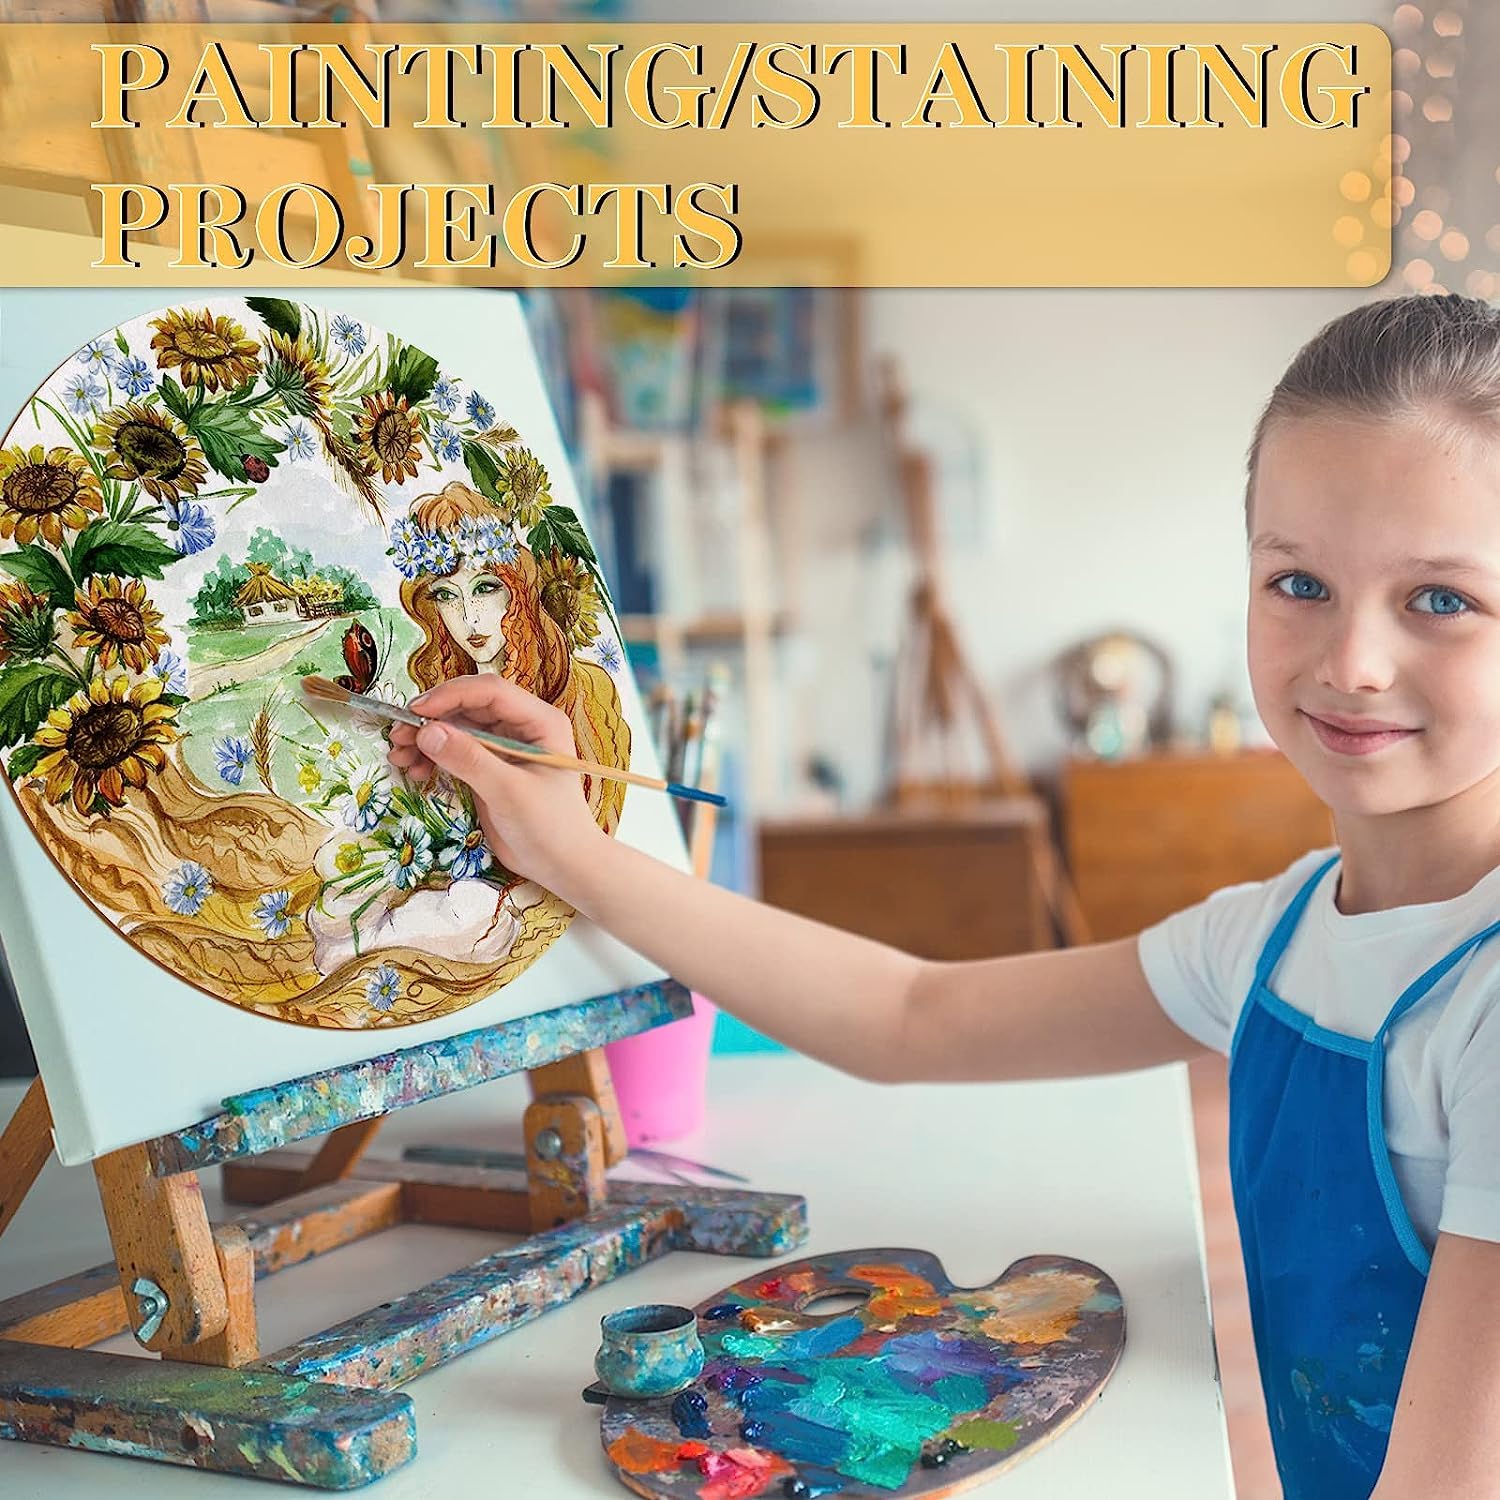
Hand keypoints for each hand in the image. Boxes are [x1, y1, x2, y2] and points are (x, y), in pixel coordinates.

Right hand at [386, 676, 606, 893]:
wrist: (562, 865)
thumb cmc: (550, 827)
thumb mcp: (509, 792)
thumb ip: (470, 760)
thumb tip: (427, 732)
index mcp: (539, 721)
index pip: (490, 692)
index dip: (450, 696)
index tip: (416, 712)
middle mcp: (522, 726)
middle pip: (468, 706)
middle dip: (432, 718)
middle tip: (398, 736)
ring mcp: (504, 746)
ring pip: (457, 728)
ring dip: (427, 738)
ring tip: (399, 756)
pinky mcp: (489, 767)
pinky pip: (455, 750)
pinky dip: (433, 757)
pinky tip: (414, 770)